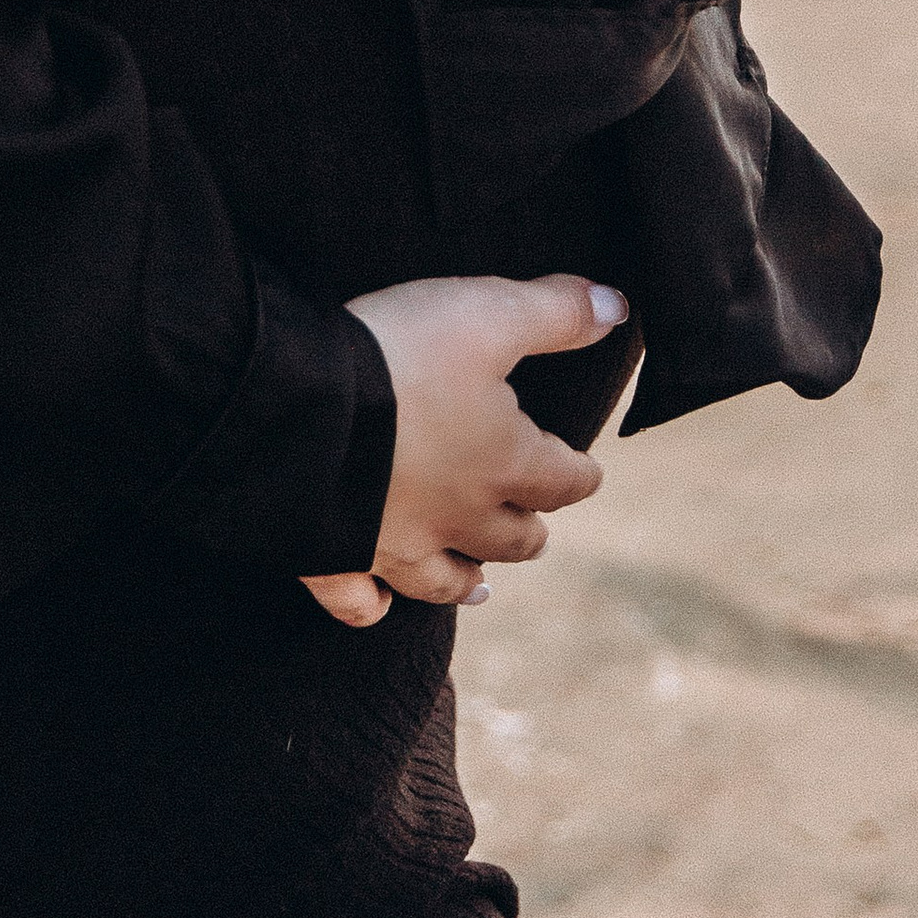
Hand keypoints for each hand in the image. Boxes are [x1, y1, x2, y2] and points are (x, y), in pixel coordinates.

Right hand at [301, 273, 626, 628]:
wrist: (299, 406)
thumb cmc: (400, 353)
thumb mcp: (486, 312)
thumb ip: (555, 312)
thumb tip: (619, 308)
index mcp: (503, 462)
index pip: (563, 480)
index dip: (579, 474)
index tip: (587, 471)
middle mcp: (458, 517)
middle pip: (510, 538)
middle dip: (528, 531)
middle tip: (535, 528)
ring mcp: (396, 544)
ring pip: (446, 578)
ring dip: (467, 580)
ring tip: (480, 584)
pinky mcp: (336, 556)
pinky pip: (359, 600)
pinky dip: (372, 607)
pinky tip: (378, 609)